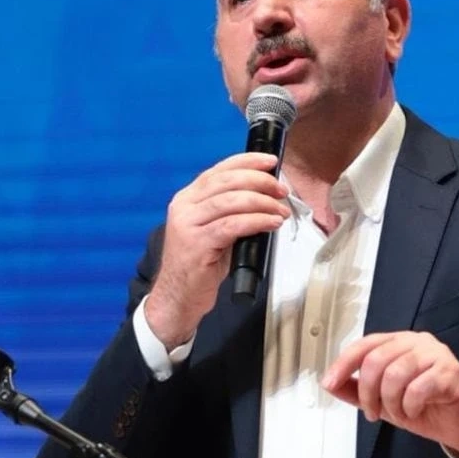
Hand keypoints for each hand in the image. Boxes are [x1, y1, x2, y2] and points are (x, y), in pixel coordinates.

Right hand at [145, 153, 289, 349]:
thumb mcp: (212, 229)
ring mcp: (188, 224)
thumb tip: (265, 196)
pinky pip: (233, 225)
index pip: (219, 170)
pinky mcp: (197, 244)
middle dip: (260, 181)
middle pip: (227, 182)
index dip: (247, 162)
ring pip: (232, 201)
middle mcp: (184, 207)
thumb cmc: (198, 265)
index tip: (270, 161)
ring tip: (280, 210)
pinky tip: (271, 223)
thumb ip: (229, 210)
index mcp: (187, 198)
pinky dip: (257, 221)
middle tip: (281, 190)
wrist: (177, 296)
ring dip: (263, 203)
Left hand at [322, 331, 458, 457]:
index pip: (363, 346)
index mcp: (398, 343)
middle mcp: (416, 342)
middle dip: (368, 393)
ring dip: (390, 402)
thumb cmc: (425, 407)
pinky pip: (418, 388)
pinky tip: (415, 411)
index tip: (329, 383)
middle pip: (376, 360)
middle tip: (372, 412)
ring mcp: (435, 355)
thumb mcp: (382, 400)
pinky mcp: (450, 372)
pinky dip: (410, 406)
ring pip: (395, 374)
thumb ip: (357, 391)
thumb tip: (331, 385)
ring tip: (398, 413)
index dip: (343, 364)